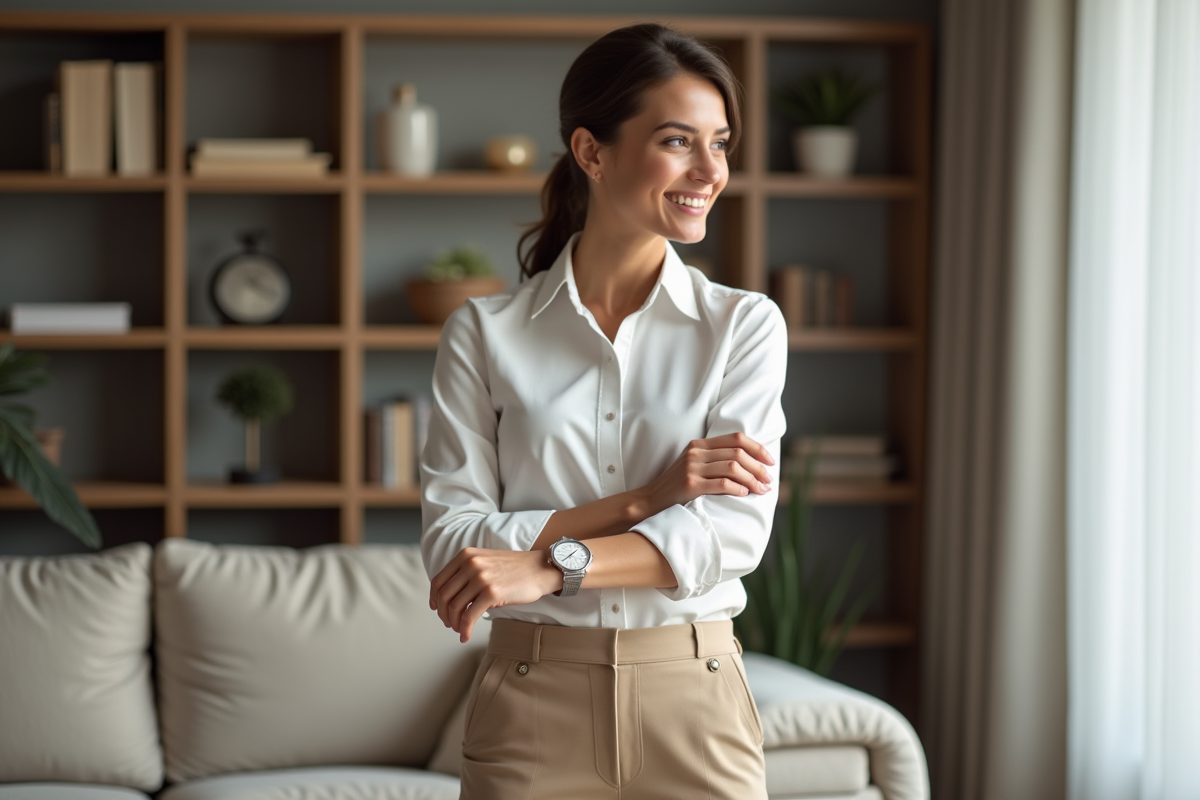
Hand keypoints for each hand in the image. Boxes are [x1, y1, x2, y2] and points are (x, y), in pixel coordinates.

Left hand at [428, 547, 561, 642]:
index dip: (435, 598)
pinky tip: (466, 636)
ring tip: (459, 630)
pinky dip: (464, 630)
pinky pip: (469, 617)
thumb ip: (467, 572)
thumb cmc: (515, 569)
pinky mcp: (491, 593)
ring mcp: (481, 578)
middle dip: (444, 614)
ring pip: (454, 607)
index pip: (439, 580)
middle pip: (444, 595)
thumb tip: (451, 598)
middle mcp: (471, 564)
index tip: (437, 609)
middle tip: (449, 624)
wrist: (540, 569)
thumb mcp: (486, 561)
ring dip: (453, 624)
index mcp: (466, 555)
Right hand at [637, 432, 774, 512]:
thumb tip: (748, 464)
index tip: (770, 461)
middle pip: (738, 453)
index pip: (736, 438)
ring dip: (752, 479)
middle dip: (759, 467)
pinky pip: (722, 483)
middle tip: (769, 480)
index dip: (757, 448)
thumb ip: (714, 459)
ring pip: (733, 467)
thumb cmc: (676, 486)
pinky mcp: (690, 484)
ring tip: (762, 490)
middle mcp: (696, 452)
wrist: (650, 500)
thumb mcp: (693, 465)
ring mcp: (692, 467)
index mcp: (699, 444)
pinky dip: (738, 488)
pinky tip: (744, 494)